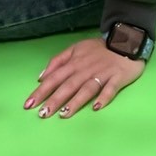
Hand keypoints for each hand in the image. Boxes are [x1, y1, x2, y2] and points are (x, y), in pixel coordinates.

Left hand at [24, 38, 144, 118]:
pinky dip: (104, 98)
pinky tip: (96, 107)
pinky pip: (110, 89)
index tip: (29, 105)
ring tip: (64, 114)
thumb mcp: (76, 48)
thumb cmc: (98, 49)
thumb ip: (58, 61)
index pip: (54, 78)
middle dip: (55, 100)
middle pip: (68, 86)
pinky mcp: (117, 78)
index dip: (41, 91)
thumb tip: (41, 77)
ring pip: (87, 89)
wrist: (126, 41)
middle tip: (43, 115)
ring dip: (75, 102)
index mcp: (74, 63)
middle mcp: (86, 70)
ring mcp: (102, 74)